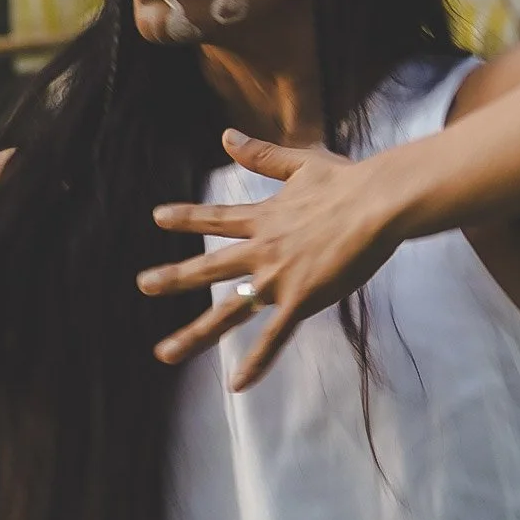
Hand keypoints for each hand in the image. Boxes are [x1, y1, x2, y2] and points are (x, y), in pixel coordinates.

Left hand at [136, 129, 407, 390]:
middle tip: (143, 283)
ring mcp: (278, 278)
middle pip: (209, 268)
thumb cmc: (347, 183)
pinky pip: (274, 337)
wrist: (376, 205)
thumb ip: (262, 155)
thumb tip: (226, 135)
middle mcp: (262, 250)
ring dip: (196, 333)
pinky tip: (236, 384)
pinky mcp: (301, 300)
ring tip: (165, 352)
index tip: (159, 217)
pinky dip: (256, 362)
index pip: (216, 219)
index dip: (187, 218)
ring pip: (229, 310)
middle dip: (174, 277)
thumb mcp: (300, 163)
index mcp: (264, 218)